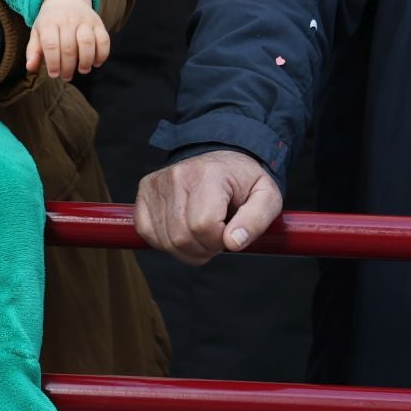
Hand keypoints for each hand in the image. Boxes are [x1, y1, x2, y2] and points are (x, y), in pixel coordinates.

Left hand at [25, 0, 108, 78]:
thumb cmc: (50, 22)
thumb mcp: (37, 33)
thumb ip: (33, 51)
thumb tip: (30, 67)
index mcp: (49, 23)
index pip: (51, 45)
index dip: (53, 63)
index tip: (54, 74)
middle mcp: (67, 19)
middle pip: (69, 47)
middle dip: (68, 67)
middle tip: (66, 77)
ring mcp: (84, 20)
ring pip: (87, 42)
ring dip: (86, 61)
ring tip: (82, 70)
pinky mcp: (98, 23)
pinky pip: (104, 39)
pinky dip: (102, 54)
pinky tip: (95, 63)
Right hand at [135, 149, 283, 265]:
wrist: (221, 160)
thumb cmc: (244, 181)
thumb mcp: (266, 197)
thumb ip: (256, 220)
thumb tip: (233, 243)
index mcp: (208, 174)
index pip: (204, 226)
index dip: (219, 242)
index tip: (229, 233)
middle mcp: (177, 175)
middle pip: (181, 237)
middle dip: (203, 250)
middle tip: (216, 238)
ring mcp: (157, 182)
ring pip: (165, 240)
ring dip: (186, 249)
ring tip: (201, 234)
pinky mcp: (144, 190)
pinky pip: (147, 232)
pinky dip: (165, 242)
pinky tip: (182, 232)